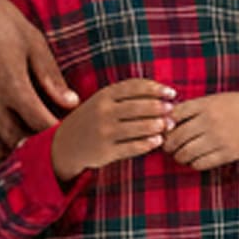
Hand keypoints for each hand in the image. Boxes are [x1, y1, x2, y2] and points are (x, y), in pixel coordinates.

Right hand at [0, 0, 78, 160]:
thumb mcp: (34, 42)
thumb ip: (51, 76)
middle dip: (34, 143)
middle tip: (51, 140)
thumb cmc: (0, 18)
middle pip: (14, 139)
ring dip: (7, 149)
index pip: (38, 123)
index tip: (69, 134)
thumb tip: (71, 102)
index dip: (56, 132)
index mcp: (10, 83)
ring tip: (23, 140)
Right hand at [49, 79, 177, 182]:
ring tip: (168, 125)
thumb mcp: (103, 101)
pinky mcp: (106, 152)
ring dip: (156, 126)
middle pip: (137, 107)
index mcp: (104, 95)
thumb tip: (162, 93)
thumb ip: (127, 95)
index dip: (155, 88)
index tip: (172, 93)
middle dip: (158, 107)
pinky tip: (158, 141)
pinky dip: (147, 144)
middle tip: (172, 110)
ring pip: (136, 128)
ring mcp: (104, 132)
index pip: (134, 87)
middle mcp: (103, 112)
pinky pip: (131, 147)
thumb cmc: (93, 119)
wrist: (65, 145)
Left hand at [163, 90, 238, 171]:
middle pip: (175, 137)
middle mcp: (209, 121)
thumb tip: (167, 118)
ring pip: (185, 153)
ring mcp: (217, 139)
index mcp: (205, 104)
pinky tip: (195, 159)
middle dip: (167, 144)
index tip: (164, 127)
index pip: (173, 115)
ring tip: (180, 154)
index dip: (164, 123)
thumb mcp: (216, 100)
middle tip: (167, 146)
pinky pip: (199, 164)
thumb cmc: (238, 107)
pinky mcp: (226, 154)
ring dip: (178, 156)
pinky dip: (192, 163)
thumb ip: (194, 107)